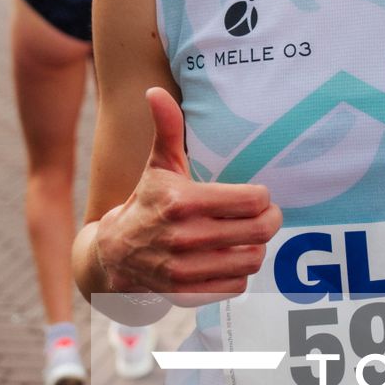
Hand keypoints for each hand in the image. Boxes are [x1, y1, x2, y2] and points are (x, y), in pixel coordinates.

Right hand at [94, 89, 281, 300]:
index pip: (253, 200)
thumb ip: (165, 129)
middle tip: (267, 215)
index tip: (258, 195)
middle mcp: (185, 237)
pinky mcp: (188, 292)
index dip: (262, 197)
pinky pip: (237, 285)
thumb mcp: (158, 166)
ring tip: (249, 236)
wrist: (114, 255)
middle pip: (259, 231)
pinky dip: (240, 272)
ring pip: (252, 259)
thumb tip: (154, 92)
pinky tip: (231, 258)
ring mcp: (186, 269)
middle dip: (270, 220)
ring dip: (257, 247)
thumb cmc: (146, 202)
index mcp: (183, 201)